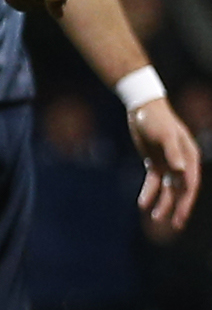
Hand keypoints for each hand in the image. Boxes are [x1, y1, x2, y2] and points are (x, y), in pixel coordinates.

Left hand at [129, 98, 200, 235]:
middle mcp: (182, 163)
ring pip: (167, 189)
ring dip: (163, 202)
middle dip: (177, 207)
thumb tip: (181, 170)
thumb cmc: (156, 119)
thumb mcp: (164, 135)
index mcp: (190, 158)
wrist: (141, 108)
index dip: (186, 202)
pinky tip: (142, 203)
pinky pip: (153, 182)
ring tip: (155, 218)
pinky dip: (149, 192)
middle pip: (181, 190)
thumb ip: (173, 152)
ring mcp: (169, 163)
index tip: (180, 217)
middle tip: (173, 225)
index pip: (190, 185)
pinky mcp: (154, 162)